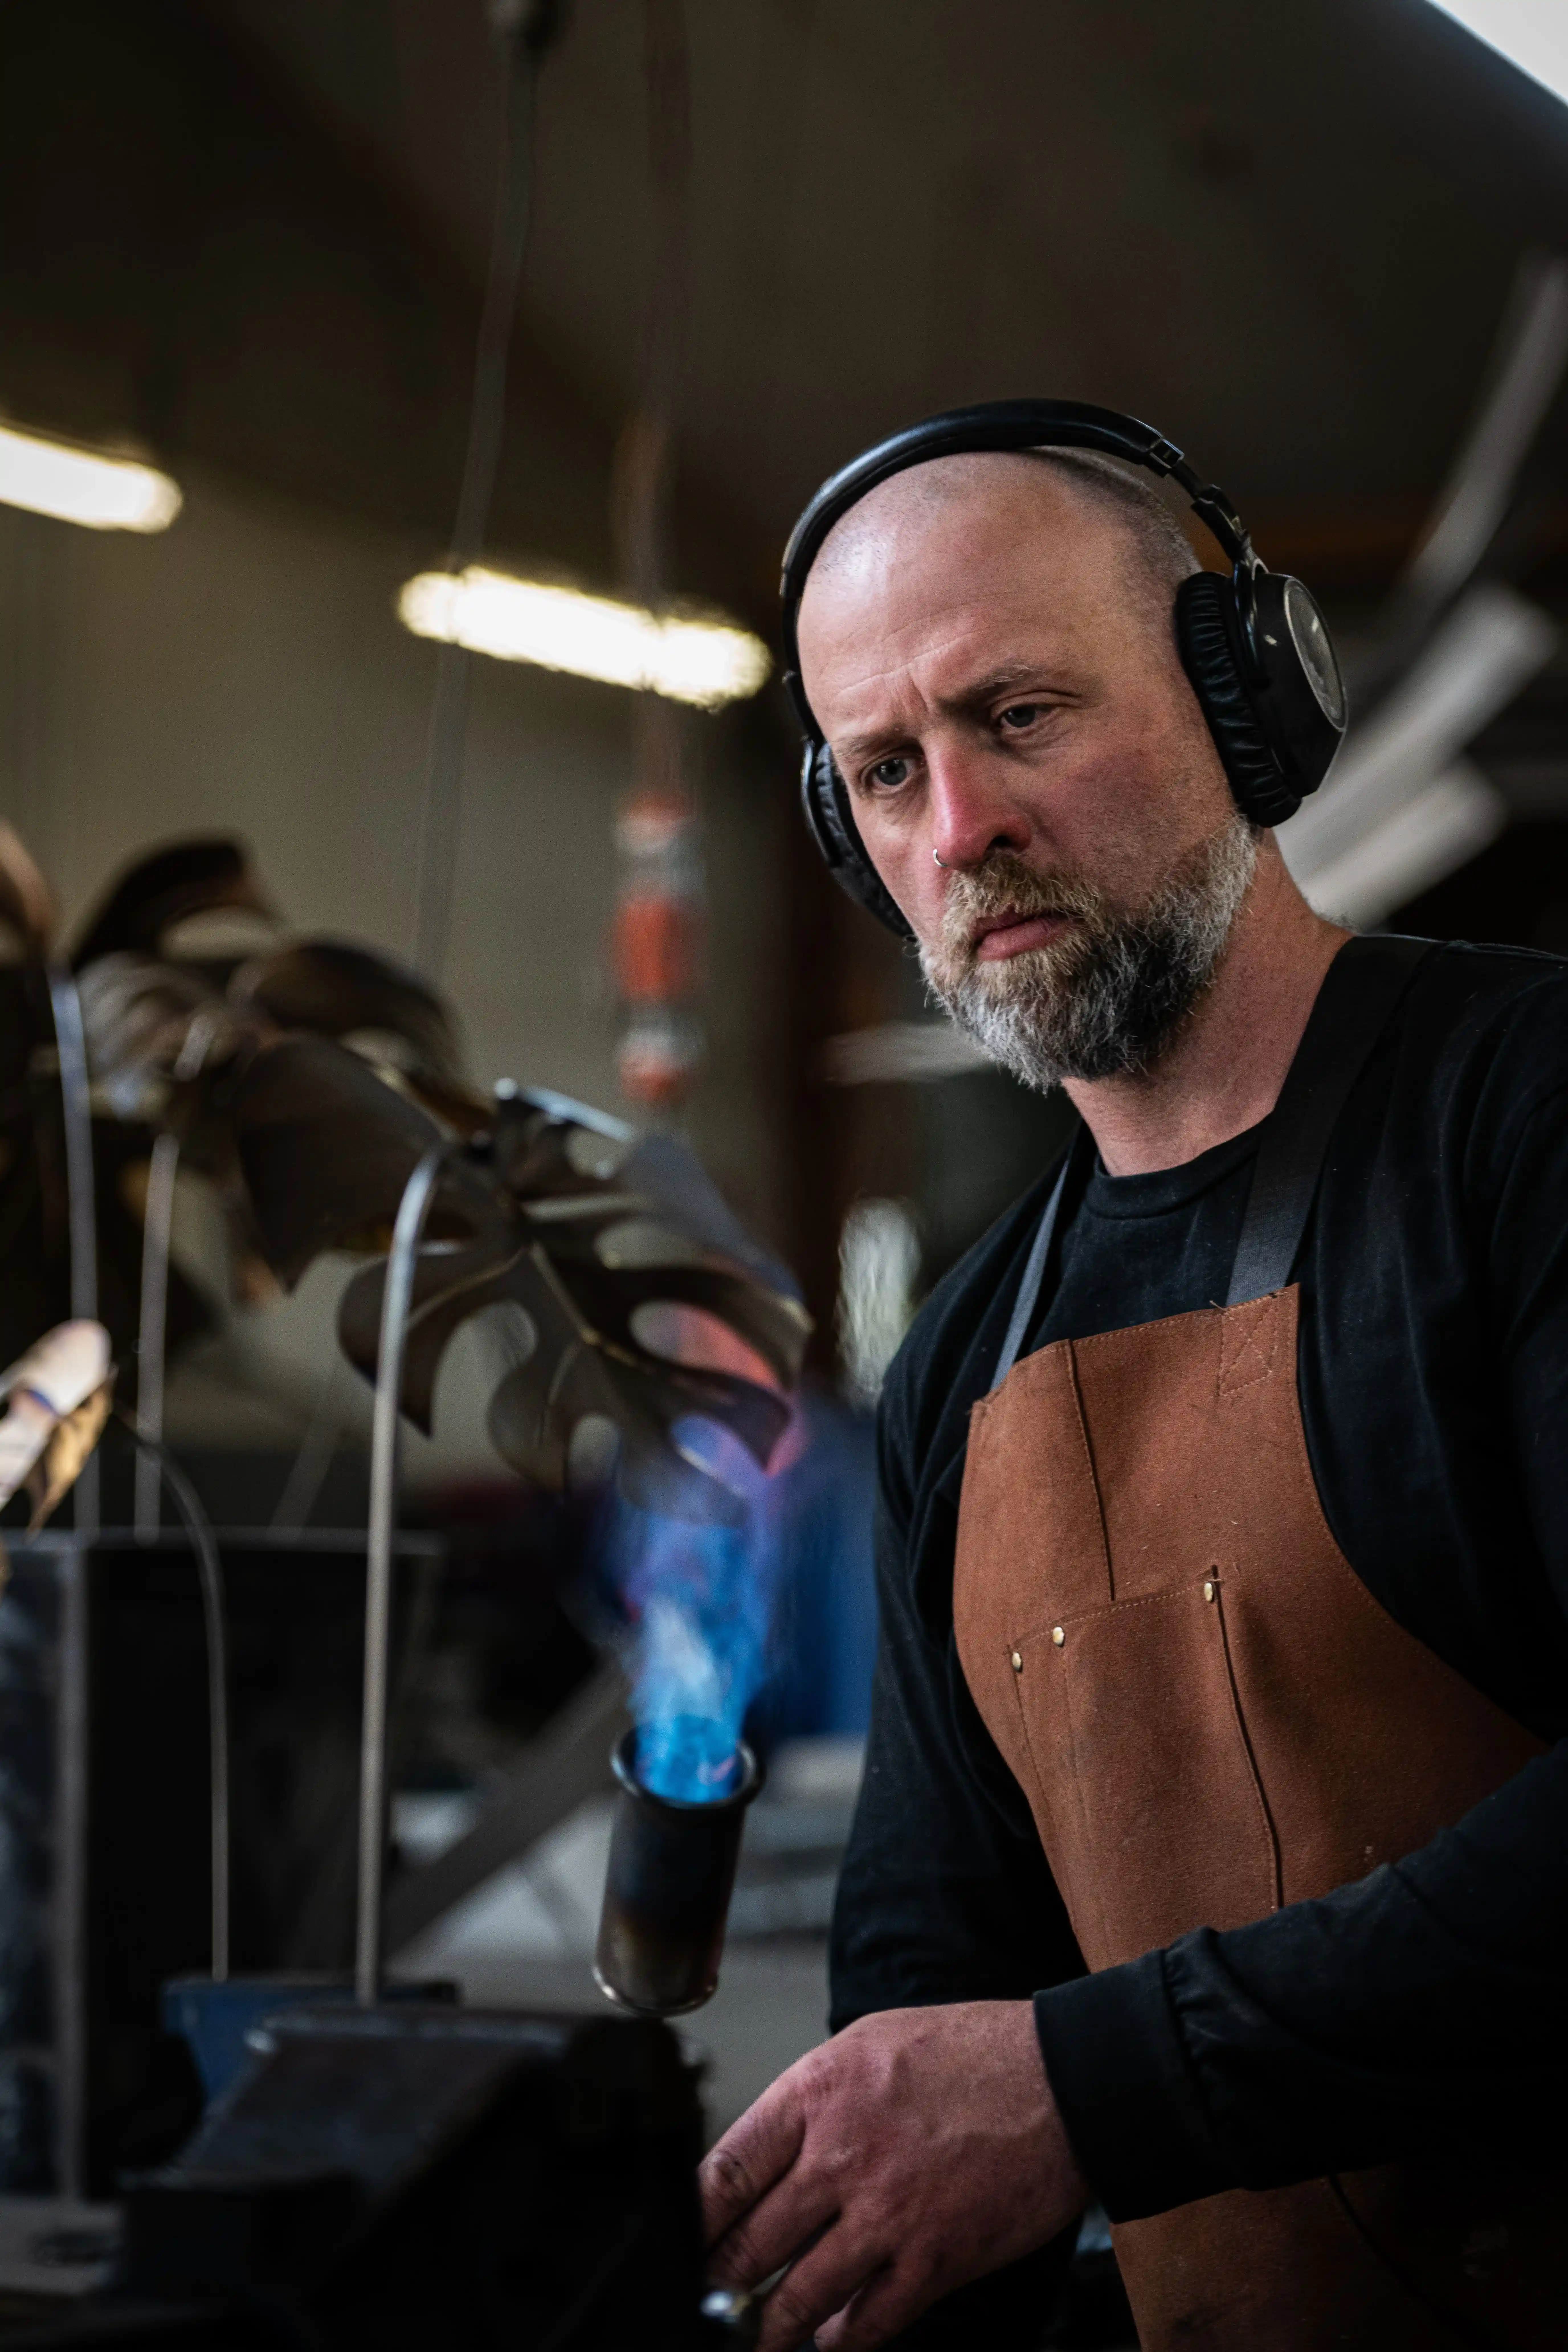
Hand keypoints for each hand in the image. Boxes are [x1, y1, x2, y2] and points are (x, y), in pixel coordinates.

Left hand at [698, 2001, 1088, 2350]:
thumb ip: (811, 2104)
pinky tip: (826, 2342)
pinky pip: (868, 2322)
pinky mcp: (934, 2260)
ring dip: (766, 2328)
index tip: (679, 2242)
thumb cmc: (969, 2054)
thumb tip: (766, 2161)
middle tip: (705, 2299)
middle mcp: (842, 2157)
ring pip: (798, 2297)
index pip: (725, 2171)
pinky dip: (839, 2342)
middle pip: (750, 2244)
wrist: (1061, 2080)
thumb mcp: (867, 2045)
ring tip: (750, 2337)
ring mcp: (887, 2215)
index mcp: (819, 2094)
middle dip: (718, 2283)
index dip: (691, 2220)